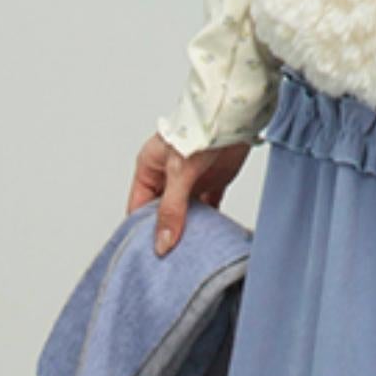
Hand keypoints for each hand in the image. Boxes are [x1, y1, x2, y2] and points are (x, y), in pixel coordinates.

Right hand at [127, 131, 251, 254]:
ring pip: (186, 213)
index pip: (139, 208)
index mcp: (150, 169)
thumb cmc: (201, 128)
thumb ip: (172, 209)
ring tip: (191, 254)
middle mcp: (168, 176)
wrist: (236, 114)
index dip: (141, 231)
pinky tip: (211, 237)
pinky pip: (209, 208)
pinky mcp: (214, 182)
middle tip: (171, 260)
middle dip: (166, 233)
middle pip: (162, 213)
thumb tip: (163, 242)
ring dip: (190, 230)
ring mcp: (191, 180)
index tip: (148, 254)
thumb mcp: (179, 172)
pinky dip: (210, 222)